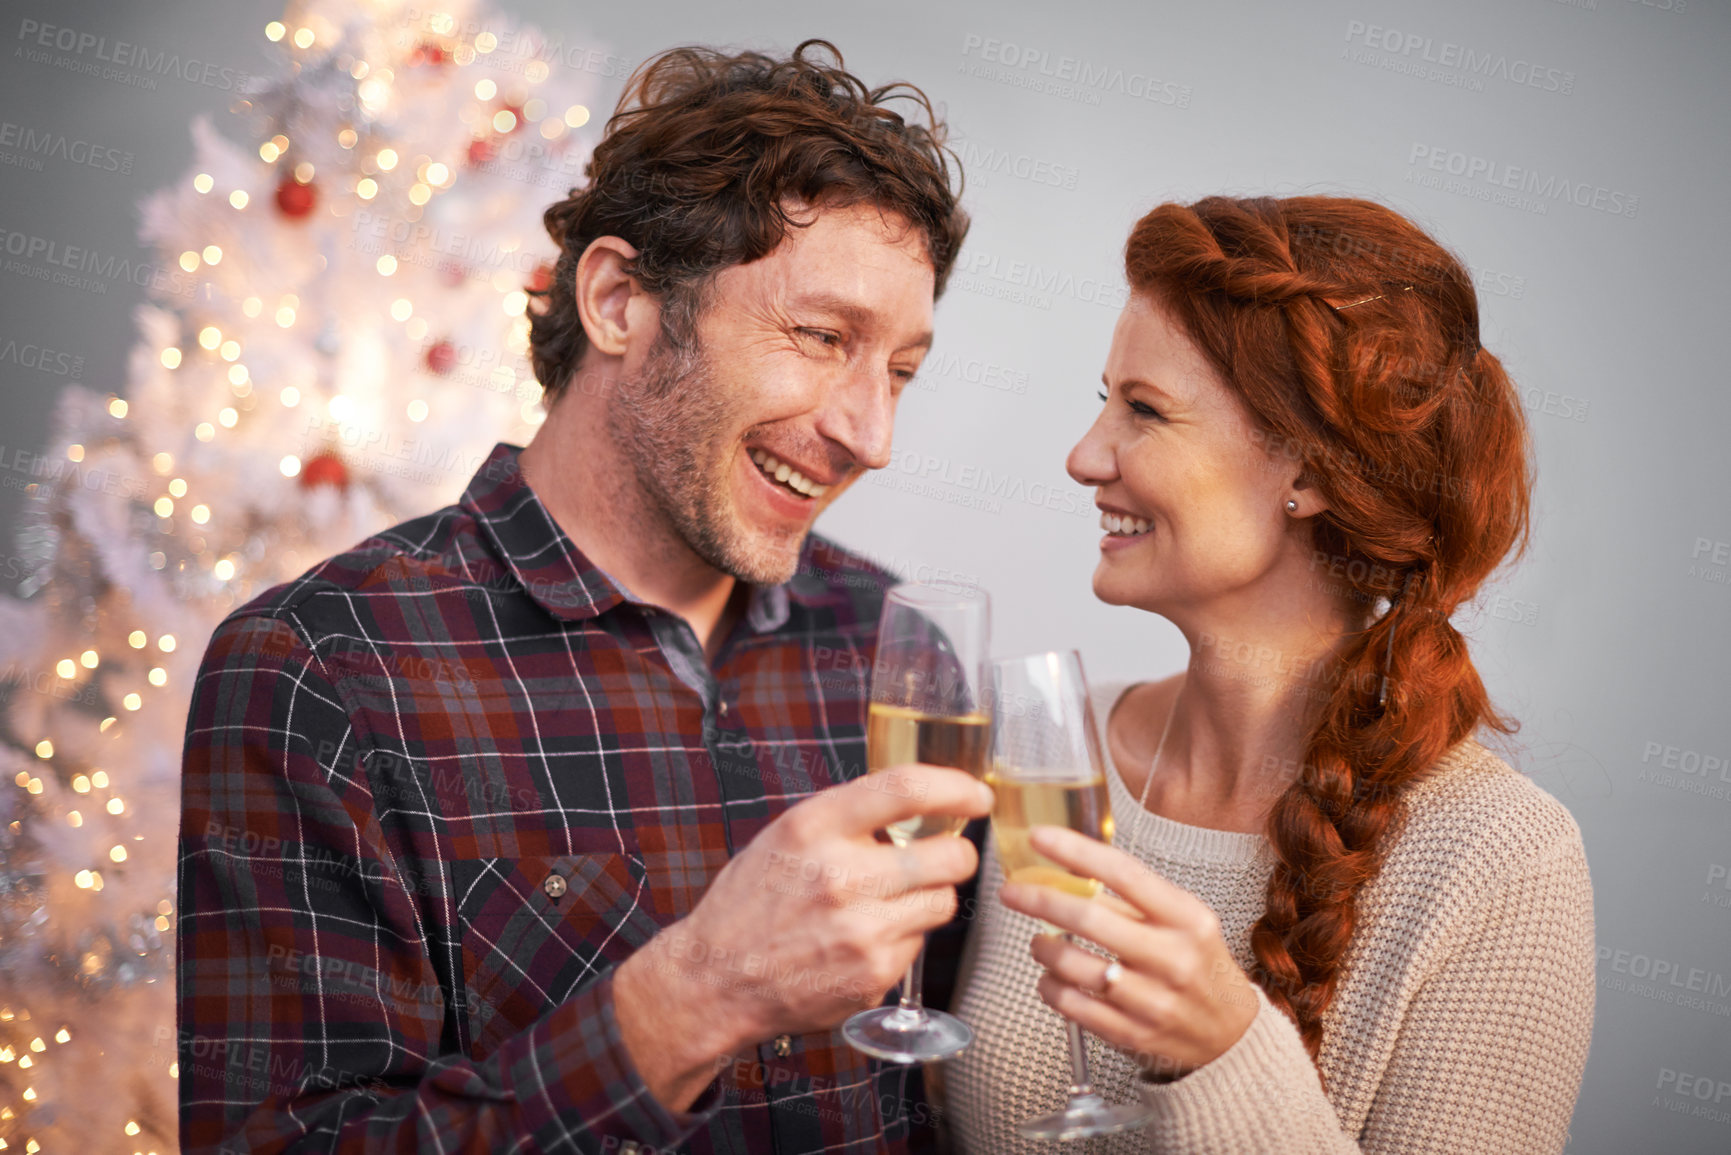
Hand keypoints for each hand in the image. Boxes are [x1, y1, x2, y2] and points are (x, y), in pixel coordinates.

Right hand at [615, 763, 992, 1107]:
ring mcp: (862, 930)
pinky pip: (919, 945)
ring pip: (943, 902)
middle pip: (951, 856)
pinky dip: (902, 940)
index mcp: (816, 827)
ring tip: (889, 904)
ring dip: (928, 898)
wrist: (715, 980)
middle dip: (956, 855)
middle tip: (945, 857)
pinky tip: (863, 941)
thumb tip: (917, 805)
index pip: (906, 790)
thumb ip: (848, 818)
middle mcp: (842, 876)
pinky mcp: (874, 974)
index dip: (956, 787)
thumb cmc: (752, 902)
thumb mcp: (786, 836)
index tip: (978, 794)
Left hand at [997, 825, 1258, 1079]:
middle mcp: (1173, 957)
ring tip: (1038, 942)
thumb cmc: (1199, 964)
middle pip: (1090, 920)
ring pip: (1076, 967)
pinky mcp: (1135, 1035)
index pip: (1124, 873)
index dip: (1076, 851)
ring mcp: (1154, 1000)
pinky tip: (1050, 978)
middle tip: (1012, 892)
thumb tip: (1069, 866)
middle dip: (1040, 900)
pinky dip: (1051, 988)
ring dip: (1043, 949)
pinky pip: (1075, 1007)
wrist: (1232, 1035)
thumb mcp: (1184, 922)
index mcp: (1187, 918)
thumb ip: (1134, 898)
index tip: (1038, 836)